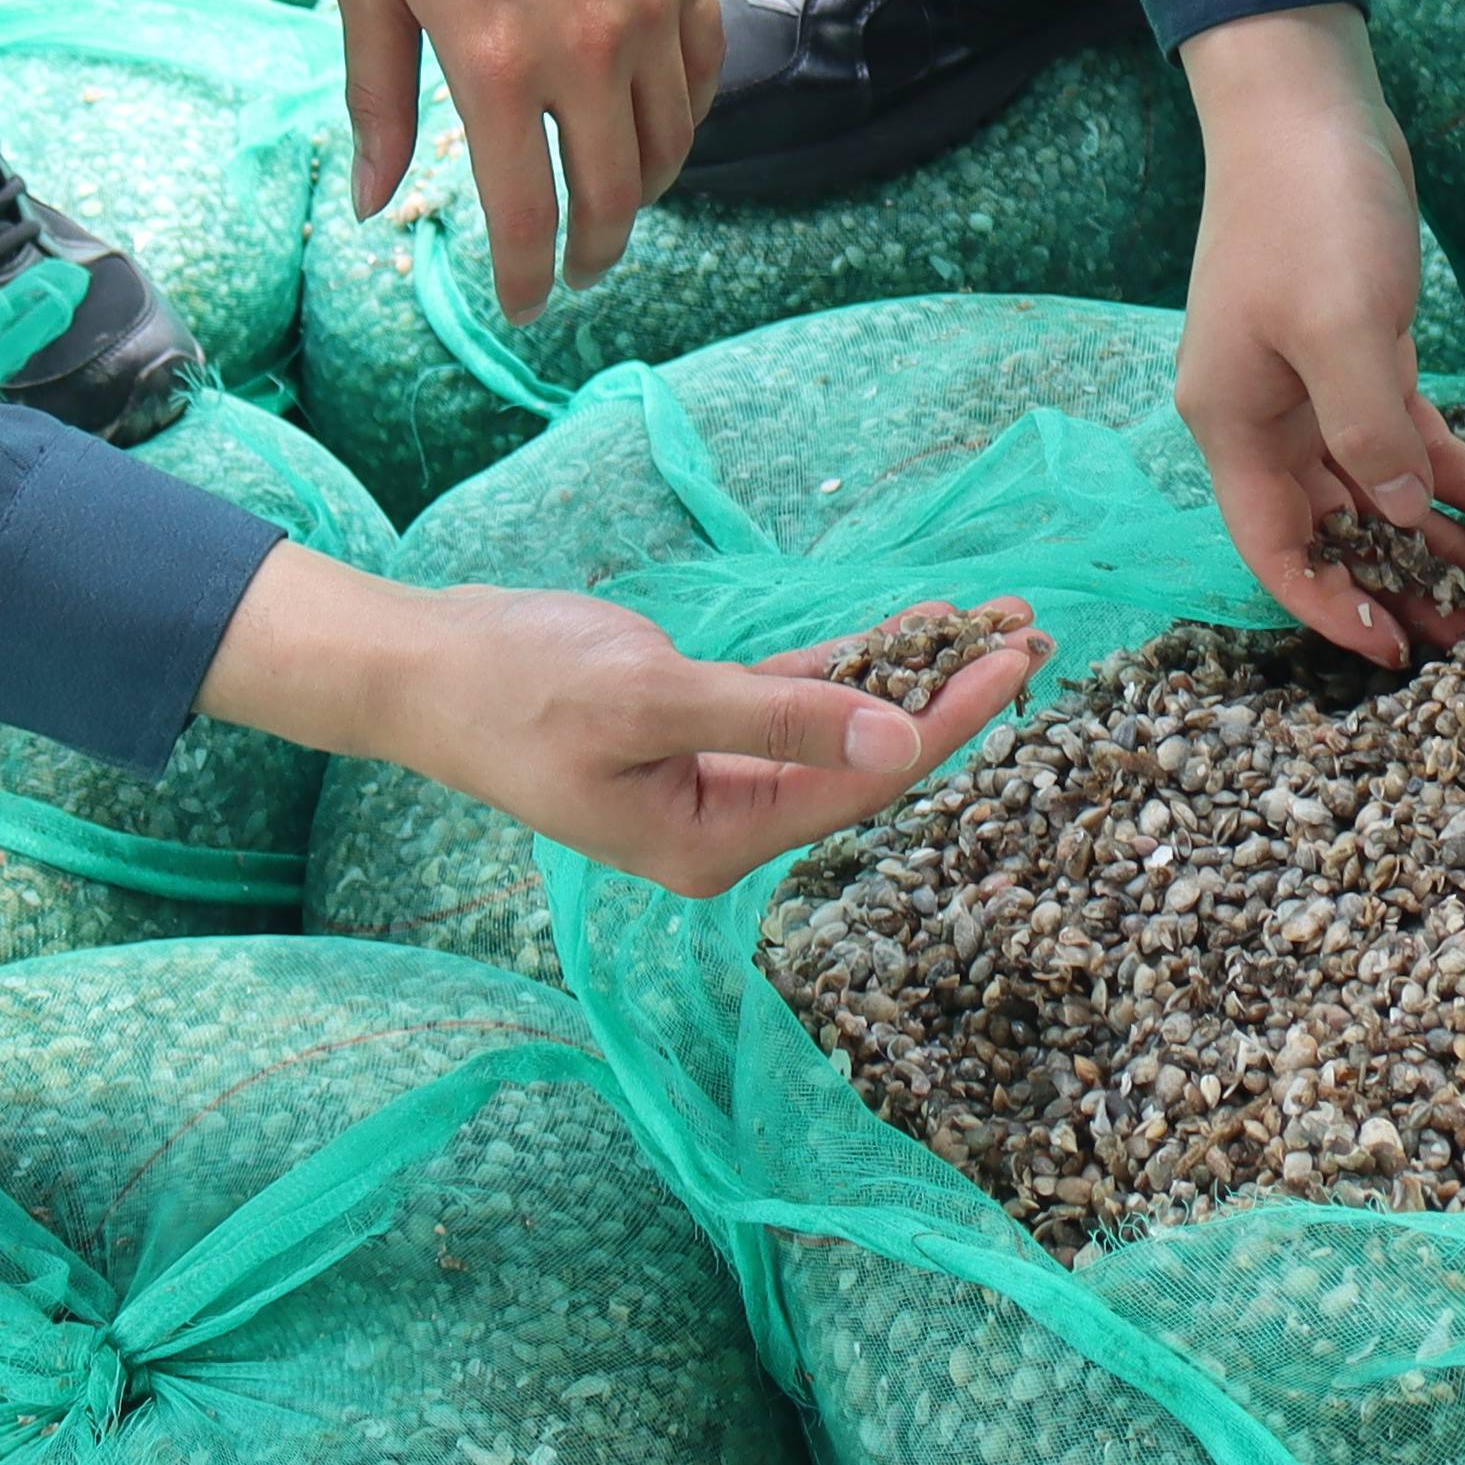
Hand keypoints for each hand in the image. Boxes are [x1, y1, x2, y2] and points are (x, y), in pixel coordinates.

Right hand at [204, 547, 1049, 896]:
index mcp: (716, 844)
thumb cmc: (519, 692)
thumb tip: (895, 744)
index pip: (858, 789)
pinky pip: (804, 691)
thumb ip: (778, 722)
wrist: (430, 665)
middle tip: (1034, 638)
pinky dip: (860, 656)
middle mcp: (730, 819)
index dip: (941, 727)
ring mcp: (720, 769)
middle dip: (951, 699)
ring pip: (845, 720)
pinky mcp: (706, 719)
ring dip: (917, 670)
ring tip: (1003, 623)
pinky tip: (922, 620)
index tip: (1010, 669)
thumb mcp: (650, 704)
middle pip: (868, 761)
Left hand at [337, 0, 724, 320]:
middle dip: (596, 252)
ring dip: (647, 190)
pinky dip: (688, 114)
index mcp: (495, 59)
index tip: (523, 306)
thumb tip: (375, 201)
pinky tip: (658, 123)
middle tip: (574, 270)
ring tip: (615, 205)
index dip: (527, 278)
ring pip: (675, 139)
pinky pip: (706, 66)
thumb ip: (378, 99)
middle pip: (617, 194)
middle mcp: (587, 42)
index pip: (530, 213)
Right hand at [1177, 7, 1464, 660]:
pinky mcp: (1360, 349)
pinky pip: (1411, 435)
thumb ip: (1371, 434)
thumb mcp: (1343, 327)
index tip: (1399, 655)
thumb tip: (1403, 519)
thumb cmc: (1307, 209)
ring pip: (1383, 490)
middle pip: (1338, 532)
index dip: (1334, 608)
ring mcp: (1313, 385)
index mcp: (1237, 423)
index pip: (1278, 550)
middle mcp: (1267, 416)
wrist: (1307, 101)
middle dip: (1407, 585)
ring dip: (1447, 538)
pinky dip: (1461, 472)